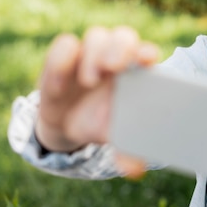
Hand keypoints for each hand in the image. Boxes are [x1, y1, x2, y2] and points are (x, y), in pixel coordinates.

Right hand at [35, 26, 158, 176]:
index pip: (146, 53)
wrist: (68, 123)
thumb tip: (136, 170)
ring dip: (94, 55)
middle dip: (120, 49)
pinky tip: (59, 85)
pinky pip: (65, 44)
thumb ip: (127, 149)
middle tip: (112, 68)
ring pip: (97, 36)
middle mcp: (116, 56)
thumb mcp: (113, 135)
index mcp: (136, 71)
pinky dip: (62, 60)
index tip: (147, 60)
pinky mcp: (64, 56)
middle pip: (124, 37)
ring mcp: (90, 53)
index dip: (147, 52)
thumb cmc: (101, 122)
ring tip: (90, 80)